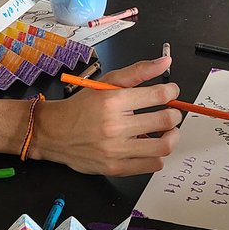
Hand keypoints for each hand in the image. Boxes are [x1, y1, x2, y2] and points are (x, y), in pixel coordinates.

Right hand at [31, 56, 180, 175]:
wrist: (54, 133)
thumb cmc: (81, 107)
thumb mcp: (106, 83)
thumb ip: (138, 72)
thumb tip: (165, 61)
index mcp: (113, 101)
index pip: (159, 95)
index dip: (172, 92)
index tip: (171, 92)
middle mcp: (114, 126)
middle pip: (165, 121)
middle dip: (174, 114)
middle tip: (170, 112)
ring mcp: (115, 150)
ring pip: (163, 146)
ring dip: (172, 136)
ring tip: (166, 131)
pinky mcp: (115, 168)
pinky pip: (152, 164)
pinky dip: (157, 154)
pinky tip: (150, 146)